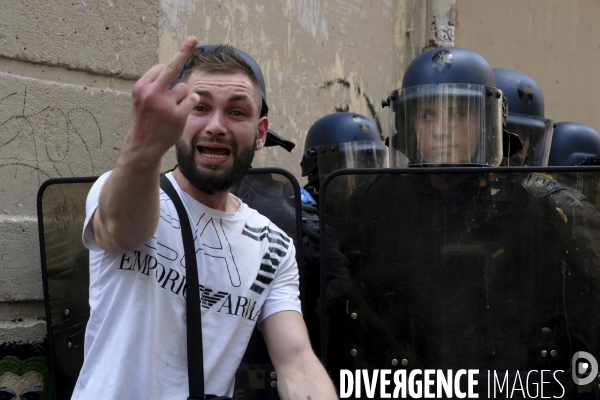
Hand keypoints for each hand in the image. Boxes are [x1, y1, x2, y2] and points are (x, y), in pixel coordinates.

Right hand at [124, 35, 199, 161]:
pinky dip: (190, 103)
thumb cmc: (146, 119)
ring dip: (183, 96)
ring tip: (172, 109)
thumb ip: (154, 84)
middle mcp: (152, 93)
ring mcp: (165, 104)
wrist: (143, 145)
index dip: (167, 73)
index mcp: (141, 87)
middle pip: (173, 67)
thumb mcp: (142, 99)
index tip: (179, 56)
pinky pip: (193, 99)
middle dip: (184, 51)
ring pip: (185, 87)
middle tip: (193, 39)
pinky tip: (181, 113)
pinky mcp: (178, 115)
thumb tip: (172, 67)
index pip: (161, 68)